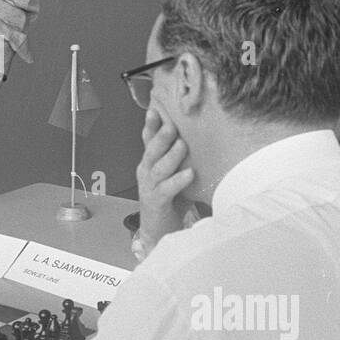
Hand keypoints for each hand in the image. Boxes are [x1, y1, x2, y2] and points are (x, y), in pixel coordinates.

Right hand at [136, 107, 194, 252]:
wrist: (158, 230)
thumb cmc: (169, 199)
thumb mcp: (171, 173)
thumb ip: (176, 157)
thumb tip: (192, 135)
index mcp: (149, 163)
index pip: (147, 140)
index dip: (150, 125)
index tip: (155, 109)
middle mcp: (146, 173)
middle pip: (151, 151)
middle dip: (160, 136)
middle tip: (171, 124)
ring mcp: (149, 188)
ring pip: (158, 168)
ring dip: (170, 156)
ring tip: (182, 144)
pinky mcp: (157, 202)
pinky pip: (167, 189)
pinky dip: (178, 181)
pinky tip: (189, 173)